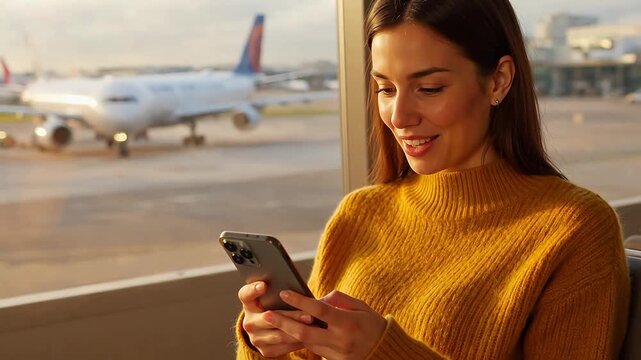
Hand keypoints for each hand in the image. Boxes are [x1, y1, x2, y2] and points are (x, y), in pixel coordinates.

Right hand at [238, 281, 314, 356]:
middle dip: (291, 315)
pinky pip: (284, 346)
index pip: (245, 294)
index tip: (264, 285)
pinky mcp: (265, 350)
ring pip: (279, 334)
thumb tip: (310, 289)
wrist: (271, 330)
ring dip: (298, 329)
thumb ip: (284, 290)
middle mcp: (249, 322)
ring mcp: (255, 338)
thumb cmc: (278, 306)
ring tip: (313, 323)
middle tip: (309, 312)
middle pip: (269, 317)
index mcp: (249, 303)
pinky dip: (298, 341)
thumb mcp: (277, 297)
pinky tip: (311, 335)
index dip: (253, 290)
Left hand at [264, 290, 386, 359]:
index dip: (299, 301)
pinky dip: (303, 341)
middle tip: (267, 314)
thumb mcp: (360, 305)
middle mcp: (340, 340)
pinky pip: (314, 350)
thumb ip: (338, 299)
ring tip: (273, 322)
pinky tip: (290, 332)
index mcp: (347, 322)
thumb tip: (318, 298)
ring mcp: (336, 354)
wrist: (385, 351)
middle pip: (305, 331)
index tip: (284, 293)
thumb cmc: (372, 324)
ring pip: (306, 343)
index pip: (318, 310)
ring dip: (289, 332)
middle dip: (284, 322)